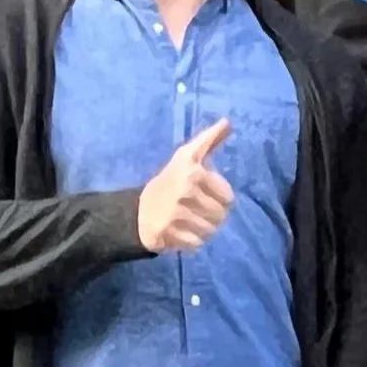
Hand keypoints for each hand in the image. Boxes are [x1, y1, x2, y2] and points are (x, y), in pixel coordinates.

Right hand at [137, 120, 233, 251]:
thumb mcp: (188, 157)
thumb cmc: (171, 180)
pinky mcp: (167, 233)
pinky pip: (197, 244)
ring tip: (188, 220)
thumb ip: (210, 141)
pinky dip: (192, 241)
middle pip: (221, 216)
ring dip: (203, 229)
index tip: (203, 193)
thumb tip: (228, 122)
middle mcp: (184, 191)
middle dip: (212, 215)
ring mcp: (175, 213)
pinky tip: (181, 231)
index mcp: (193, 171)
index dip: (219, 198)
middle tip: (196, 210)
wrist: (138, 210)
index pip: (228, 197)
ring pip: (211, 231)